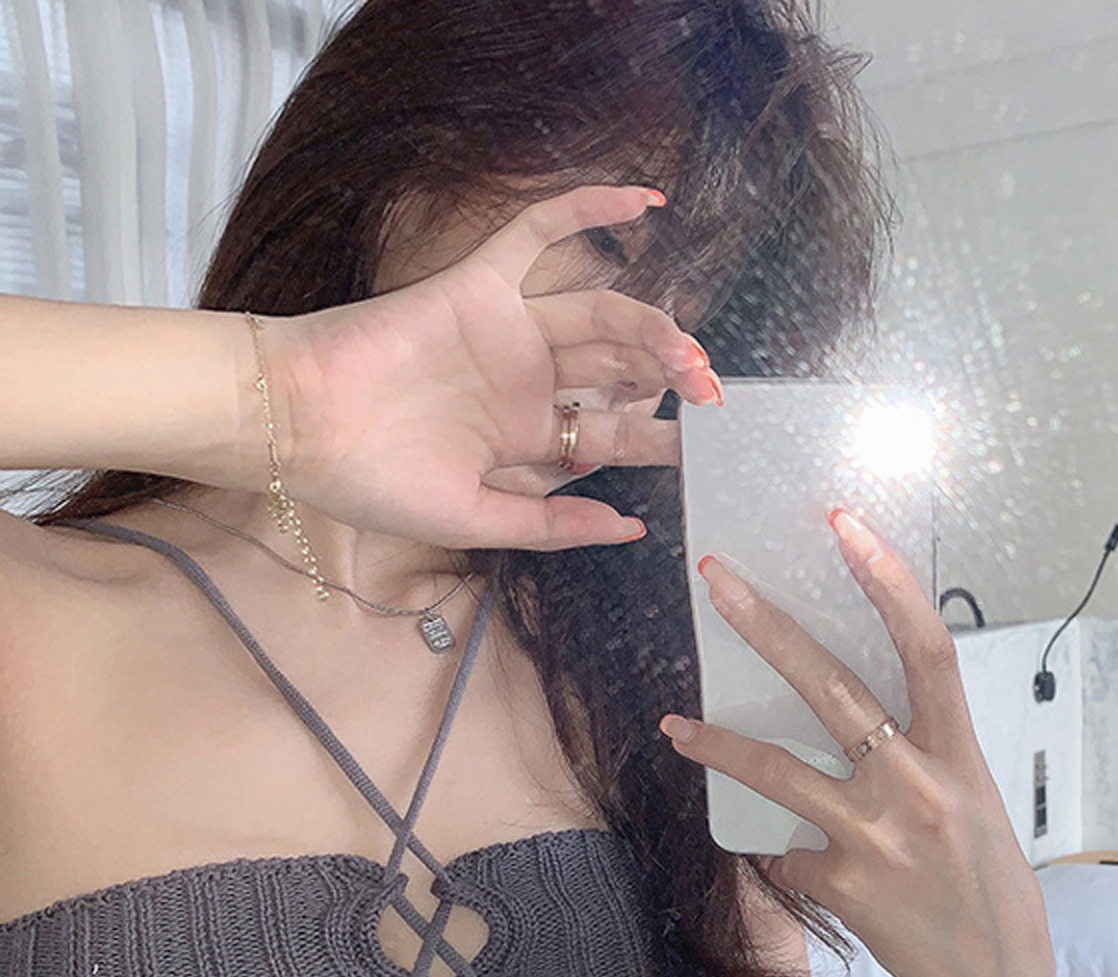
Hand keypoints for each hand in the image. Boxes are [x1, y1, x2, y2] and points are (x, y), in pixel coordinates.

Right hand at [261, 186, 722, 549]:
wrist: (299, 428)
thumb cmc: (375, 483)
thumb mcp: (477, 520)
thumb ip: (552, 524)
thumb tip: (630, 528)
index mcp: (529, 441)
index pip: (612, 434)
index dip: (660, 441)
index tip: (705, 453)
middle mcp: (527, 383)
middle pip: (618, 372)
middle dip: (669, 383)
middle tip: (711, 398)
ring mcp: (507, 332)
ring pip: (599, 314)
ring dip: (651, 326)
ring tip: (690, 352)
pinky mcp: (480, 286)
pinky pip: (540, 233)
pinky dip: (587, 209)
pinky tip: (645, 201)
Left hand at [660, 509, 1056, 976]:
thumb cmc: (986, 883)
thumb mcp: (973, 802)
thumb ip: (924, 753)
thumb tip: (854, 713)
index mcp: (961, 754)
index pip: (927, 647)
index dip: (886, 580)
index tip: (844, 524)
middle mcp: (919, 785)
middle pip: (832, 686)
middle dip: (766, 626)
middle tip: (715, 578)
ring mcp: (877, 835)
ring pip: (778, 770)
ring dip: (718, 744)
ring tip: (675, 725)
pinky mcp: (843, 882)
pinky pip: (789, 850)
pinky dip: (787, 850)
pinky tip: (802, 864)